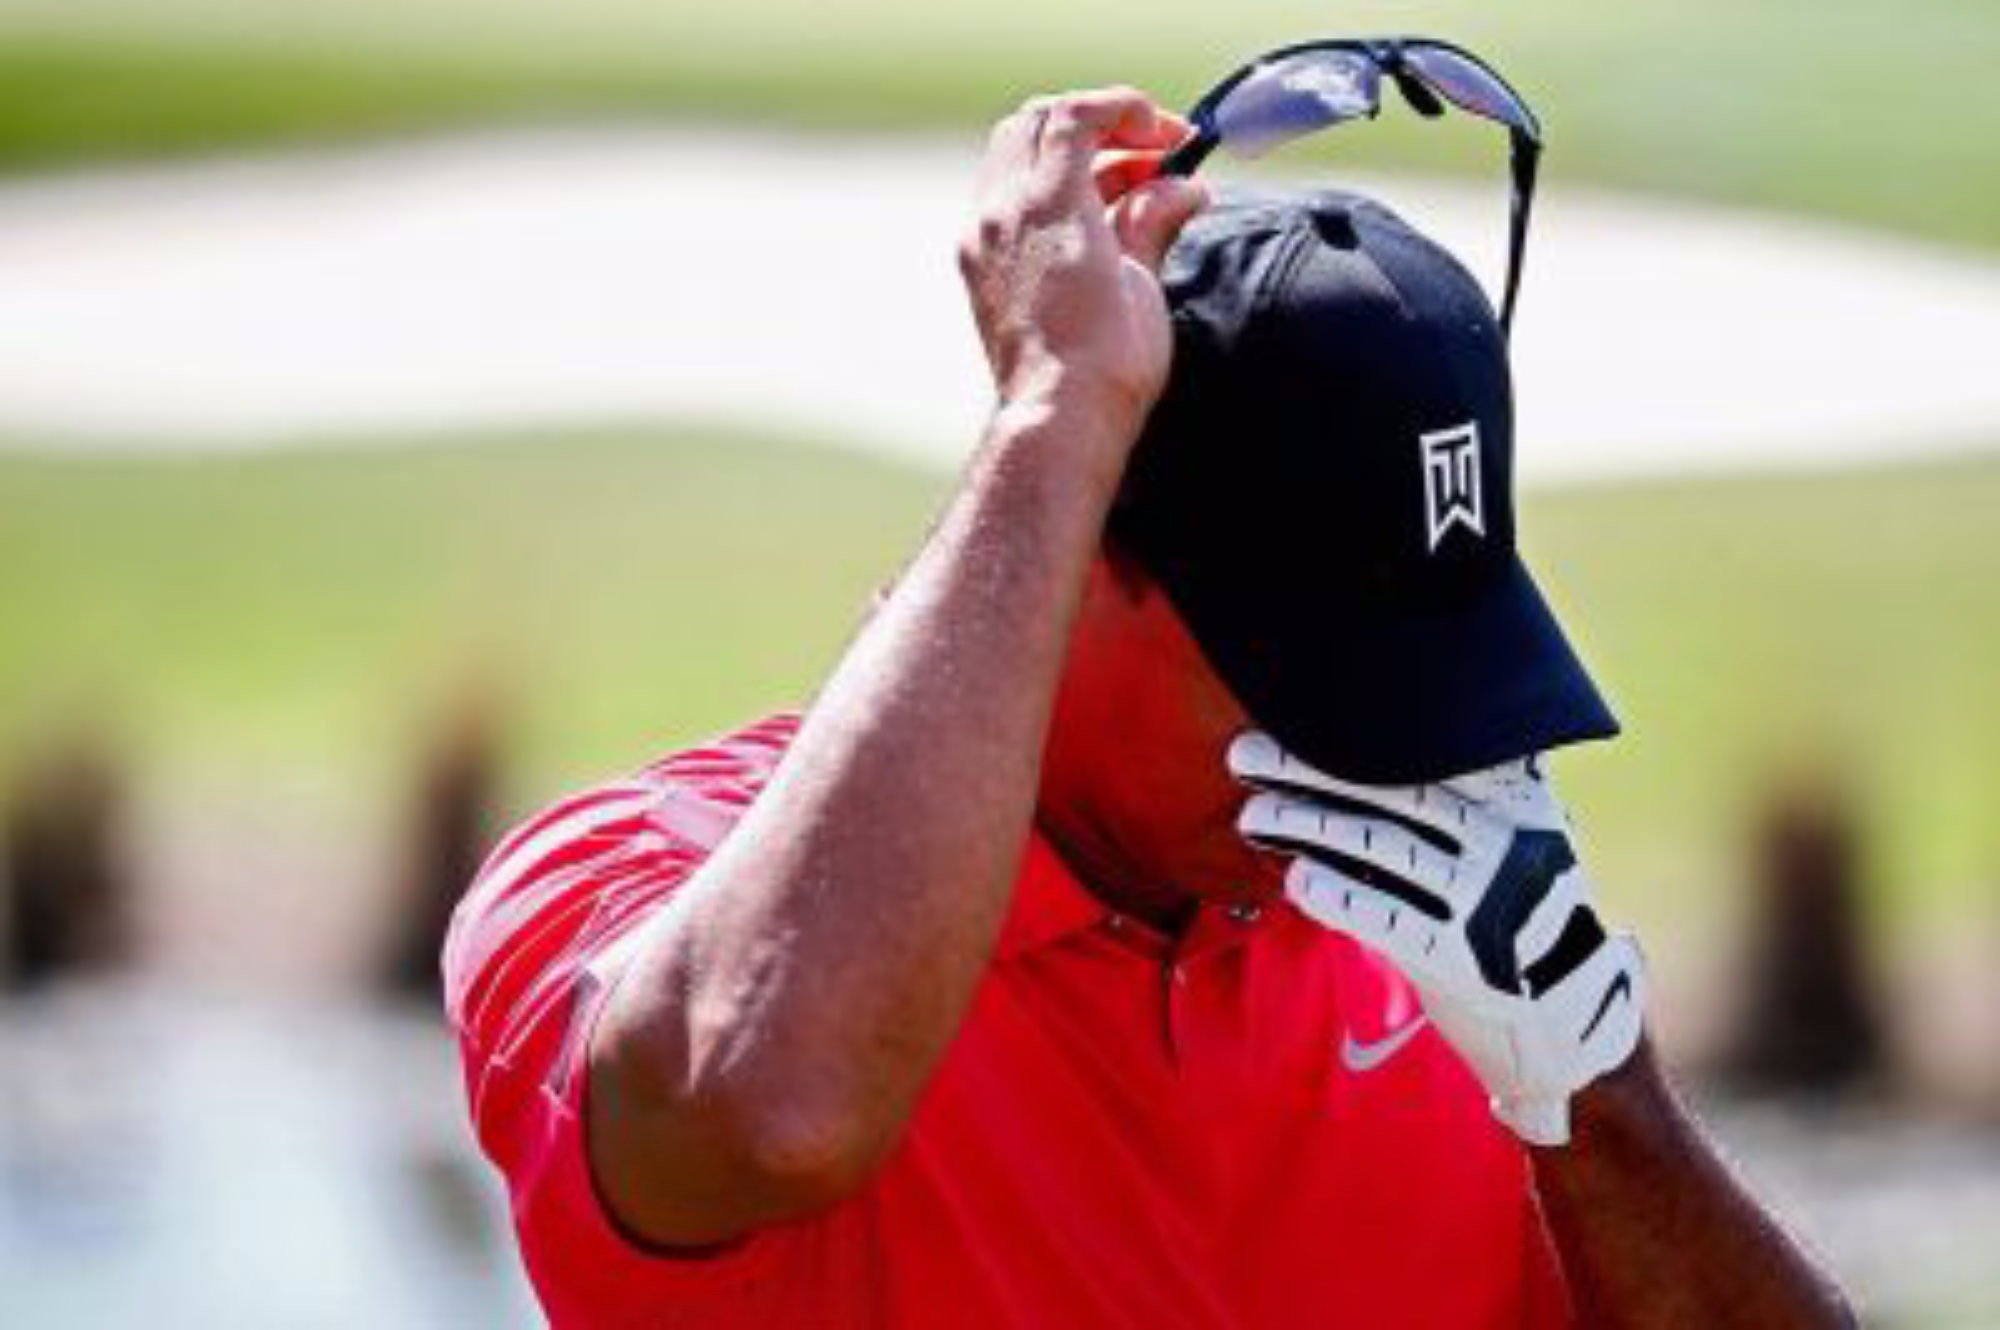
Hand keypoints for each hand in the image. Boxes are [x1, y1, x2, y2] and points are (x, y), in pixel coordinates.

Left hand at [959, 87, 1208, 434]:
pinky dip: (1042, 189)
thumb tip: (1182, 187)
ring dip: (1068, 156)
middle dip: (1096, 125)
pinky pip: (1002, 198)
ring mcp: (982, 239)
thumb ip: (1155, 217)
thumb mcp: (1144, 278)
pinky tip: (1087, 220)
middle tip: (1149, 154)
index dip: (1126, 110)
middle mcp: (1003, 211)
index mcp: (1049, 203)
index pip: (1075, 115)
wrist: (1057, 421)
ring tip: (1127, 189)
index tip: (1168, 135)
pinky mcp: (976, 267)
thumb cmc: (1109, 361)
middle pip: (1038, 123)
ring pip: (1014, 156)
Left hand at [1228, 731, 1645, 1145]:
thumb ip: (1475, 788)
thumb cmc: (1516, 913)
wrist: (1566, 1018)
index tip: (1291, 709)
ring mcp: (1489, 904)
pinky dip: (1343, 898)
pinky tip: (1297, 879)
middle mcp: (1506, 845)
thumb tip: (1413, 717)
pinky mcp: (1467, 963)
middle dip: (1309, 769)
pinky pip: (1394, 922)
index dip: (1351, 733)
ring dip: (1308, 826)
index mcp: (1516, 803)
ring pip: (1383, 850)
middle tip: (1243, 753)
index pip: (1423, 755)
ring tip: (1252, 814)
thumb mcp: (1519, 838)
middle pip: (1391, 793)